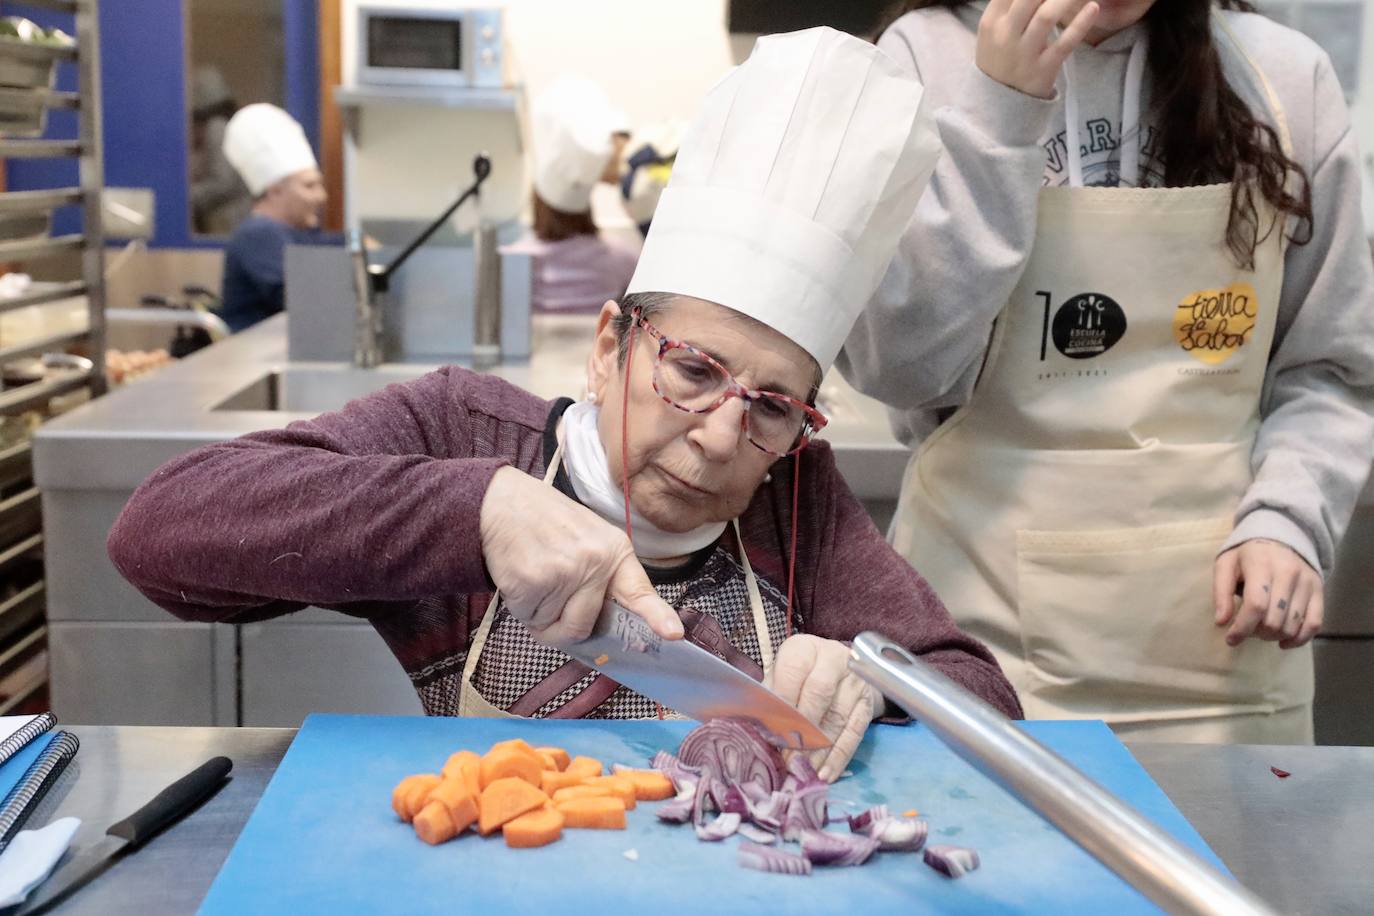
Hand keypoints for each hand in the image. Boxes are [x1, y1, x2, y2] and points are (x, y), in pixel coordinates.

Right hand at [478, 467, 682, 645]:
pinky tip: (520, 576)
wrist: (501, 502)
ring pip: (553, 628)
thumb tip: (600, 629)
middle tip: (550, 590)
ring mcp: (564, 572)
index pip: (639, 592)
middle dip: (563, 623)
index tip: (673, 634)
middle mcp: (595, 562)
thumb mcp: (588, 539)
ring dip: (539, 614)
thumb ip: (601, 579)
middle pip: (584, 628)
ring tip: (535, 576)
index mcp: (614, 552)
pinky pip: (529, 620)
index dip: (657, 616)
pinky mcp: (533, 582)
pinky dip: (520, 607)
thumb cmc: (546, 524)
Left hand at [766, 635, 884, 781]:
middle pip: (819, 694)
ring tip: (803, 772)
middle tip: (788, 759)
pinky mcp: (868, 702)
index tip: (772, 734)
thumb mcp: (780, 678)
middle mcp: (833, 657)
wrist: (837, 671)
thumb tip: (754, 730)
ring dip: (819, 750)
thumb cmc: (799, 678)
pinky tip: (826, 774)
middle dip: (802, 730)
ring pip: (837, 717)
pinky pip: (855, 732)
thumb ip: (768, 699)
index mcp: (804, 649)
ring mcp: (855, 680)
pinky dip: (839, 756)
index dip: (782, 705)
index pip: (792, 673)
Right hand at [976, 0, 1098, 98]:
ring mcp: (1025, 53)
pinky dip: (1080, 24)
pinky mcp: (1044, 68)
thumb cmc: (999, 59)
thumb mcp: (992, 31)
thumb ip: (1006, 5)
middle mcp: (1006, 35)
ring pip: (1046, 16)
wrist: (997, 105)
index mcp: (991, 21)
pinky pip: (1064, 43)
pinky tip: (1093, 7)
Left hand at [1213, 538, 1322, 649]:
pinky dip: (1299, 639)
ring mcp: (1307, 583)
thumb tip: (1221, 622)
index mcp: (1261, 564)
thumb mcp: (1226, 564)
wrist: (1282, 536)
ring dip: (1274, 636)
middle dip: (1256, 633)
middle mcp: (1288, 574)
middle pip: (1274, 619)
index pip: (1256, 605)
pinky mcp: (1319, 591)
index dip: (1242, 628)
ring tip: (1262, 630)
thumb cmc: (1248, 554)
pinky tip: (1283, 642)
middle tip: (1247, 629)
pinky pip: (1314, 624)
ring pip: (1292, 625)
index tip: (1230, 639)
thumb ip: (1221, 592)